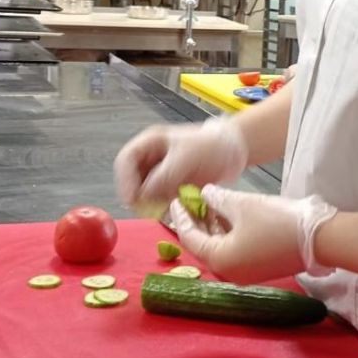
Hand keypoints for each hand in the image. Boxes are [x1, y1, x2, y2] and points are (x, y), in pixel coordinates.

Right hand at [114, 118, 247, 209]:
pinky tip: (171, 213)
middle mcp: (152, 160)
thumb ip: (163, 175)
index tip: (131, 198)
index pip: (126, 160)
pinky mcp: (173, 188)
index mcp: (150, 143)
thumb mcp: (184, 157)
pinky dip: (163, 209)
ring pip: (146, 193)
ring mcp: (162, 175)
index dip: (124, 180)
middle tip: (144, 210)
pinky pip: (161, 202)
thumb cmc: (210, 146)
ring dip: (149, 205)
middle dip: (136, 196)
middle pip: (133, 180)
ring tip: (160, 212)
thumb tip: (144, 194)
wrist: (234, 151)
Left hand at [170, 184, 336, 284]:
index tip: (176, 199)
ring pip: (220, 247)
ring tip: (210, 203)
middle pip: (204, 245)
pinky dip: (228, 234)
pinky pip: (234, 250)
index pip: (190, 237)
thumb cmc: (277, 222)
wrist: (319, 239)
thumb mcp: (243, 205)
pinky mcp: (259, 269)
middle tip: (191, 199)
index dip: (181, 216)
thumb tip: (206, 194)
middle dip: (197, 221)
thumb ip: (218, 199)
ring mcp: (245, 273)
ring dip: (213, 226)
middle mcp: (229, 272)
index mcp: (219, 259)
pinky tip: (229, 215)